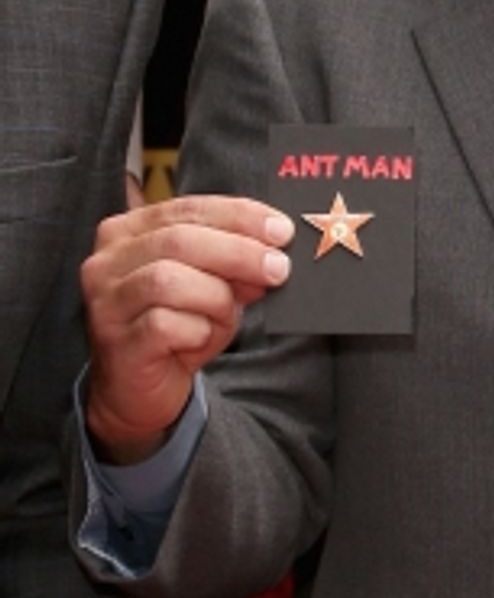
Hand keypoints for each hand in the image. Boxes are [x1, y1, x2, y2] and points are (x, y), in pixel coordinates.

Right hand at [83, 195, 293, 462]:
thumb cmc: (177, 327)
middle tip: (278, 268)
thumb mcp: (213, 286)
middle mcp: (108, 261)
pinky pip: (164, 325)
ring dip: (215, 297)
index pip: (189, 208)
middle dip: (238, 252)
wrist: (140, 389)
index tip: (282, 230)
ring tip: (228, 314)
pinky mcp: (116, 340)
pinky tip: (201, 338)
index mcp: (130, 231)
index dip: (239, 216)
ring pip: (169, 280)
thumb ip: (235, 264)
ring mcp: (106, 301)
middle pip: (180, 239)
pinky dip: (197, 330)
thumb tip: (272, 253)